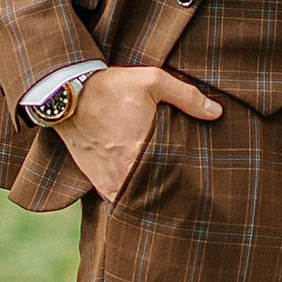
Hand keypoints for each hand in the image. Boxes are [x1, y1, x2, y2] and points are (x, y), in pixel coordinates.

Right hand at [50, 63, 212, 203]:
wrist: (65, 93)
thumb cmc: (110, 87)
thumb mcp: (152, 81)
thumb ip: (187, 96)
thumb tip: (217, 112)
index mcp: (139, 154)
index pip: (170, 182)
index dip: (184, 188)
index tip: (197, 188)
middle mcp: (122, 173)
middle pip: (151, 197)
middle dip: (167, 197)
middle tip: (185, 198)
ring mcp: (105, 179)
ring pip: (132, 201)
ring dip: (146, 199)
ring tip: (164, 197)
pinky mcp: (93, 177)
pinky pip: (113, 197)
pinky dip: (126, 196)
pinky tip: (139, 191)